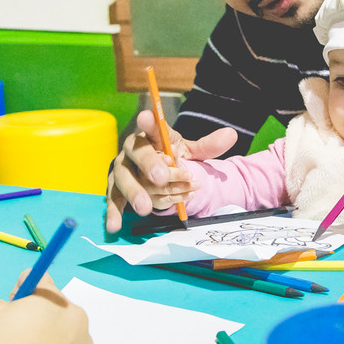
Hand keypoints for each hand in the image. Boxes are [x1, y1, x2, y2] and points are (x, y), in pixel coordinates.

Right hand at [0, 272, 92, 343]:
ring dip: (42, 340)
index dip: (18, 292)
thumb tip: (3, 307)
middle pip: (50, 308)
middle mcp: (76, 317)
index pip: (37, 278)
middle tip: (10, 340)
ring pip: (58, 333)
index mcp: (54, 298)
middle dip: (31, 318)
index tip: (8, 311)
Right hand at [104, 109, 236, 232]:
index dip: (149, 123)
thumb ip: (207, 147)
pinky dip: (113, 213)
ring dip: (135, 193)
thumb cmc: (171, 159)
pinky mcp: (115, 188)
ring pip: (125, 179)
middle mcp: (133, 149)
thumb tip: (231, 135)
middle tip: (162, 178)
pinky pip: (113, 200)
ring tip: (145, 207)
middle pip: (138, 154)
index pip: (151, 127)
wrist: (155, 172)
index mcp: (151, 135)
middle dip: (149, 164)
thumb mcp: (190, 152)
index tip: (147, 117)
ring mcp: (122, 169)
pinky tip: (114, 226)